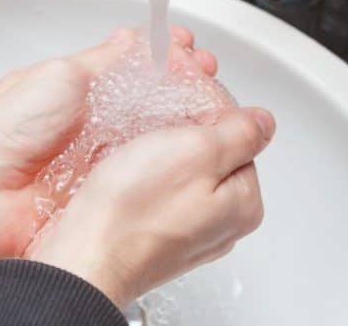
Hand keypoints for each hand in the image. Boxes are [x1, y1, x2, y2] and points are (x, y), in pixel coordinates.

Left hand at [0, 26, 218, 289]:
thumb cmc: (5, 134)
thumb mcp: (60, 76)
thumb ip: (103, 60)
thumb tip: (133, 39)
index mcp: (80, 92)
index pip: (136, 67)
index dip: (166, 58)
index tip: (190, 50)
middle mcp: (95, 126)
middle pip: (153, 102)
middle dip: (184, 87)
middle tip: (208, 76)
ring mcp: (102, 160)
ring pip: (155, 138)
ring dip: (184, 123)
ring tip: (213, 108)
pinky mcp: (106, 192)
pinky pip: (144, 173)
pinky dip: (168, 159)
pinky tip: (192, 148)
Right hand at [26, 106, 275, 307]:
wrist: (84, 257)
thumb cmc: (134, 210)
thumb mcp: (197, 151)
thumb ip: (239, 132)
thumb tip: (263, 121)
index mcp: (244, 201)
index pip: (238, 132)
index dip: (208, 103)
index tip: (181, 89)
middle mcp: (223, 222)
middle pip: (214, 151)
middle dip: (186, 126)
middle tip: (154, 116)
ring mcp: (189, 231)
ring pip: (184, 169)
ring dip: (163, 147)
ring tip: (137, 142)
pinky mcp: (157, 234)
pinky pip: (160, 190)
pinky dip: (146, 171)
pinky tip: (128, 169)